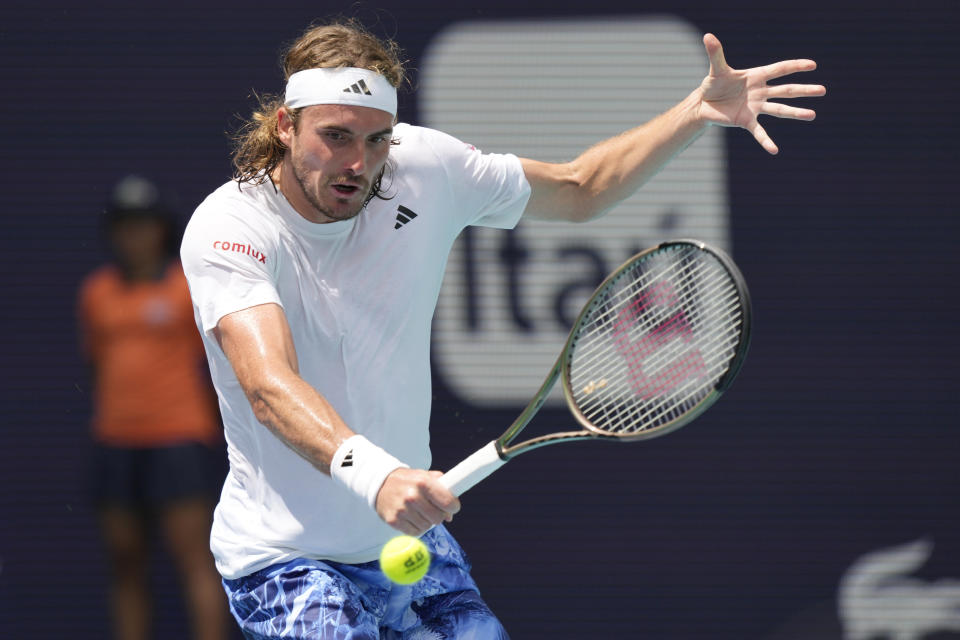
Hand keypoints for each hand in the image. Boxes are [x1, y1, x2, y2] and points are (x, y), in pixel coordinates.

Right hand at [375, 468, 460, 535]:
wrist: (380, 483)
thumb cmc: (407, 480)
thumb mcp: (425, 476)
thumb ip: (442, 489)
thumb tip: (450, 513)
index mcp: (423, 482)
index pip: (448, 502)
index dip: (453, 506)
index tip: (452, 507)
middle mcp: (412, 496)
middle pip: (438, 518)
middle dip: (439, 515)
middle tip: (434, 509)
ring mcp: (402, 510)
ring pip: (427, 527)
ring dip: (427, 521)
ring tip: (420, 511)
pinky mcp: (393, 521)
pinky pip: (414, 532)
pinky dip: (416, 527)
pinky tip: (412, 518)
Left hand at [696, 33, 825, 153]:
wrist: (703, 104)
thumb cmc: (712, 85)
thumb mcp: (716, 69)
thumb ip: (715, 54)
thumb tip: (708, 36)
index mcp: (756, 76)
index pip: (780, 69)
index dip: (795, 66)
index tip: (813, 65)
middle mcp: (760, 92)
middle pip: (786, 90)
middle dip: (804, 90)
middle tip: (823, 90)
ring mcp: (756, 107)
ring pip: (779, 110)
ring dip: (795, 113)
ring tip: (812, 115)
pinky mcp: (746, 121)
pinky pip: (759, 132)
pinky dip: (766, 141)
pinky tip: (774, 150)